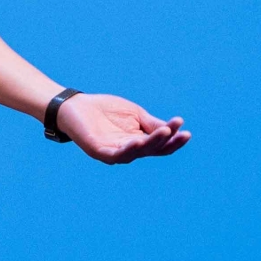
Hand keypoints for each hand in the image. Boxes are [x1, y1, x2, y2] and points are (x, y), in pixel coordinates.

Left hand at [55, 92, 188, 163]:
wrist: (75, 106)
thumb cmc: (105, 110)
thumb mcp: (134, 114)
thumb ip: (151, 123)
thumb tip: (172, 129)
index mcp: (139, 141)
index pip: (160, 145)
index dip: (174, 139)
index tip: (185, 129)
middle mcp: (129, 150)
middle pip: (153, 150)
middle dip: (167, 140)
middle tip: (179, 131)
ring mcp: (115, 152)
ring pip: (138, 152)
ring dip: (152, 143)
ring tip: (165, 133)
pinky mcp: (100, 151)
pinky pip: (117, 154)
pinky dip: (129, 149)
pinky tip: (138, 141)